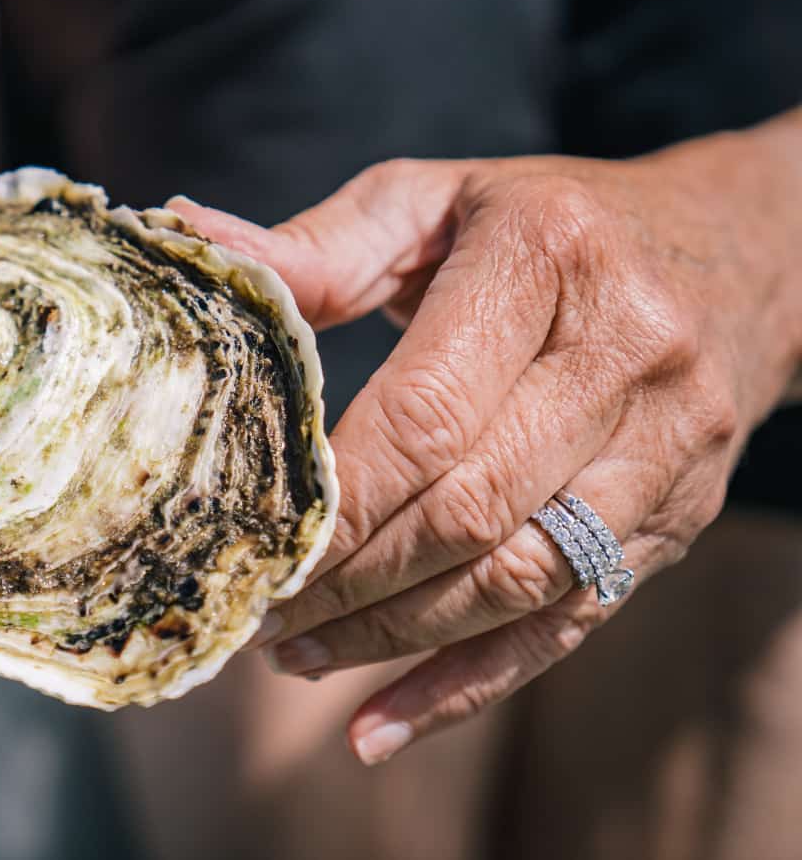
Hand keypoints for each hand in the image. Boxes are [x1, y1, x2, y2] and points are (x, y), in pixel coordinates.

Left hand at [172, 124, 801, 764]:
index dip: (340, 496)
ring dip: (395, 637)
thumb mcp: (436, 200)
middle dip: (353, 578)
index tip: (258, 542)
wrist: (739, 248)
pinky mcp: (678, 517)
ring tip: (296, 655)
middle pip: (472, 509)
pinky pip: (569, 626)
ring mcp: (668, 448)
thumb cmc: (546, 218)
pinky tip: (379, 725)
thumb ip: (319, 241)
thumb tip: (187, 234)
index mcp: (548, 258)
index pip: (428, 411)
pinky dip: (469, 684)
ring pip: (518, 580)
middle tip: (258, 612)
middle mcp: (626, 356)